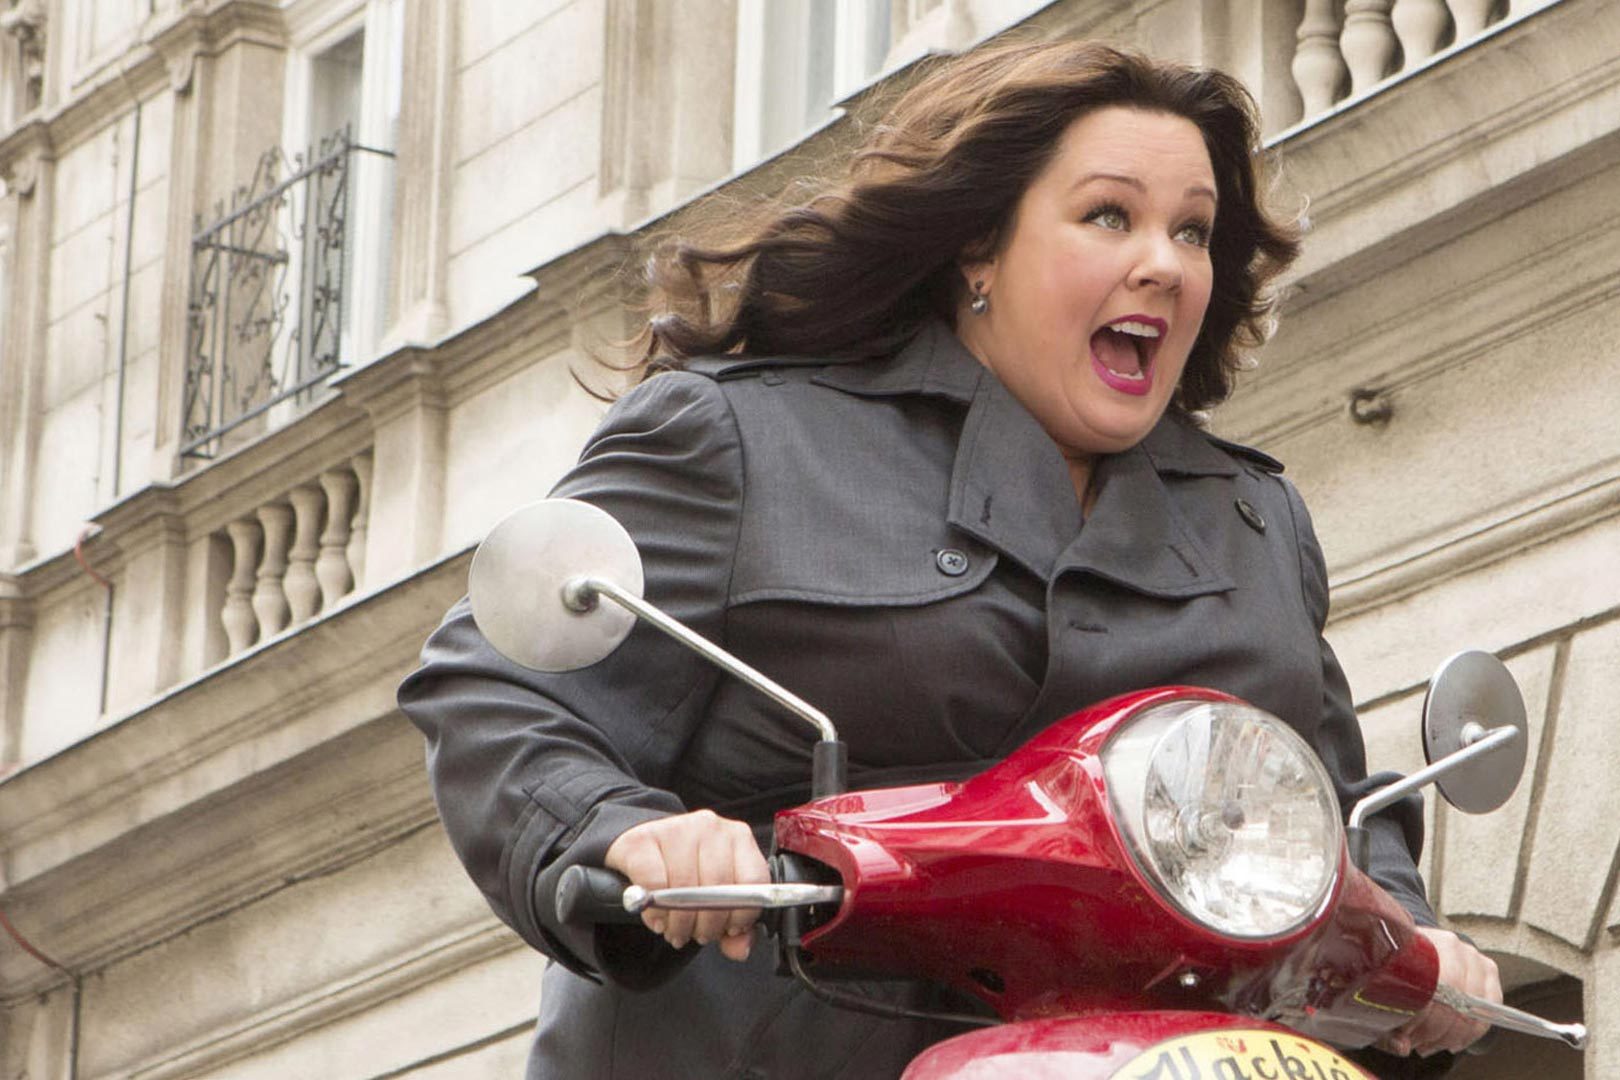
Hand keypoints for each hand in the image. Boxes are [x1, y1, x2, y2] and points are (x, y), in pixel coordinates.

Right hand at [604, 809, 768, 961]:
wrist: (643, 847)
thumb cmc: (685, 870)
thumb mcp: (715, 895)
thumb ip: (736, 925)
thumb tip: (741, 948)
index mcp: (738, 837)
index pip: (753, 880)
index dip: (742, 914)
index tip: (729, 930)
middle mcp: (711, 827)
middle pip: (718, 888)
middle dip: (707, 925)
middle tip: (696, 935)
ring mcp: (677, 829)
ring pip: (684, 887)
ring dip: (680, 922)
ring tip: (676, 930)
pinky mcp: (643, 839)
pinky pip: (653, 882)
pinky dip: (655, 909)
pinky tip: (657, 917)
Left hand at [1378, 927, 1501, 1056]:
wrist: (1404, 949)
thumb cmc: (1388, 972)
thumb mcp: (1377, 994)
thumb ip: (1386, 1024)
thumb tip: (1402, 1046)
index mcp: (1416, 942)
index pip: (1430, 984)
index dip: (1421, 1017)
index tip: (1407, 1034)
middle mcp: (1447, 944)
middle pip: (1455, 996)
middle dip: (1438, 1030)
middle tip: (1420, 1044)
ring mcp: (1470, 954)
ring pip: (1476, 1004)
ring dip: (1456, 1033)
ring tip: (1434, 1043)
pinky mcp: (1487, 967)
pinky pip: (1492, 1005)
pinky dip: (1476, 1028)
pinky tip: (1455, 1040)